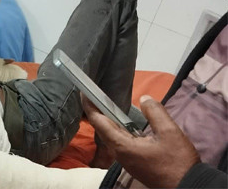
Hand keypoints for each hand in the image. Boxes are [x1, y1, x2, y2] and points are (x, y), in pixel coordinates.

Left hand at [83, 94, 199, 187]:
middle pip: (102, 129)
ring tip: (107, 105)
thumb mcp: (170, 132)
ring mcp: (126, 160)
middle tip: (94, 95)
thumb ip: (155, 113)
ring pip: (111, 136)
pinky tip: (125, 124)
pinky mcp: (134, 163)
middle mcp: (119, 154)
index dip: (90, 106)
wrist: (188, 185)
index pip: (99, 122)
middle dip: (96, 111)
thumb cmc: (177, 162)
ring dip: (108, 121)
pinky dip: (118, 130)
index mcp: (122, 146)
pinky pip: (121, 142)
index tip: (84, 93)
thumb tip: (144, 98)